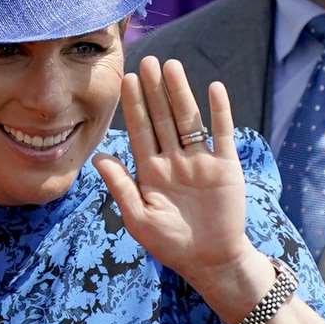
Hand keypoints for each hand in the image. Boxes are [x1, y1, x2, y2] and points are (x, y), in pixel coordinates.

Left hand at [93, 56, 251, 288]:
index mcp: (152, 171)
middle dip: (154, 90)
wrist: (211, 261)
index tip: (126, 80)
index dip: (133, 105)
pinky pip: (222, 134)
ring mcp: (200, 161)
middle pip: (163, 118)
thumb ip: (121, 187)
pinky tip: (215, 89)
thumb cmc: (171, 245)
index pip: (140, 131)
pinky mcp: (225, 167)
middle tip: (147, 61)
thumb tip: (98, 157)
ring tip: (173, 66)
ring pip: (189, 120)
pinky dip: (220, 112)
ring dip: (181, 93)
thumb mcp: (139, 219)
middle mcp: (175, 160)